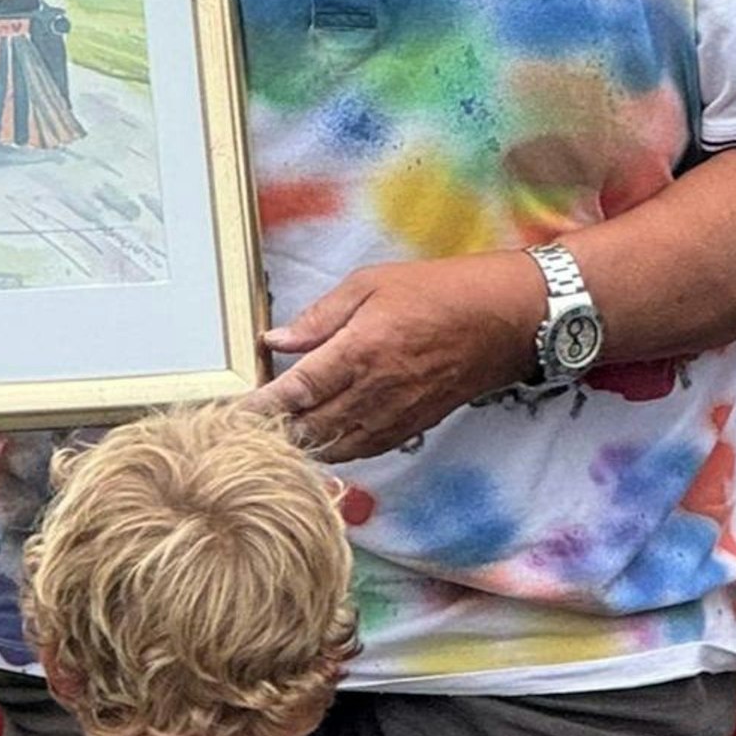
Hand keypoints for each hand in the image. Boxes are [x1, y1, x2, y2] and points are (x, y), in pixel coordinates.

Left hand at [252, 253, 543, 462]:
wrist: (503, 321)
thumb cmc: (438, 292)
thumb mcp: (371, 284)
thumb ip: (320, 316)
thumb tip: (276, 339)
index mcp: (360, 351)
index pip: (296, 391)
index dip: (260, 406)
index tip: (232, 413)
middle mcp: (374, 391)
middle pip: (308, 428)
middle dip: (272, 432)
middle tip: (243, 429)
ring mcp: (394, 415)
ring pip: (333, 448)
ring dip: (301, 446)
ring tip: (273, 438)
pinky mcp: (410, 427)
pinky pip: (361, 451)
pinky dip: (333, 451)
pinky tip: (318, 441)